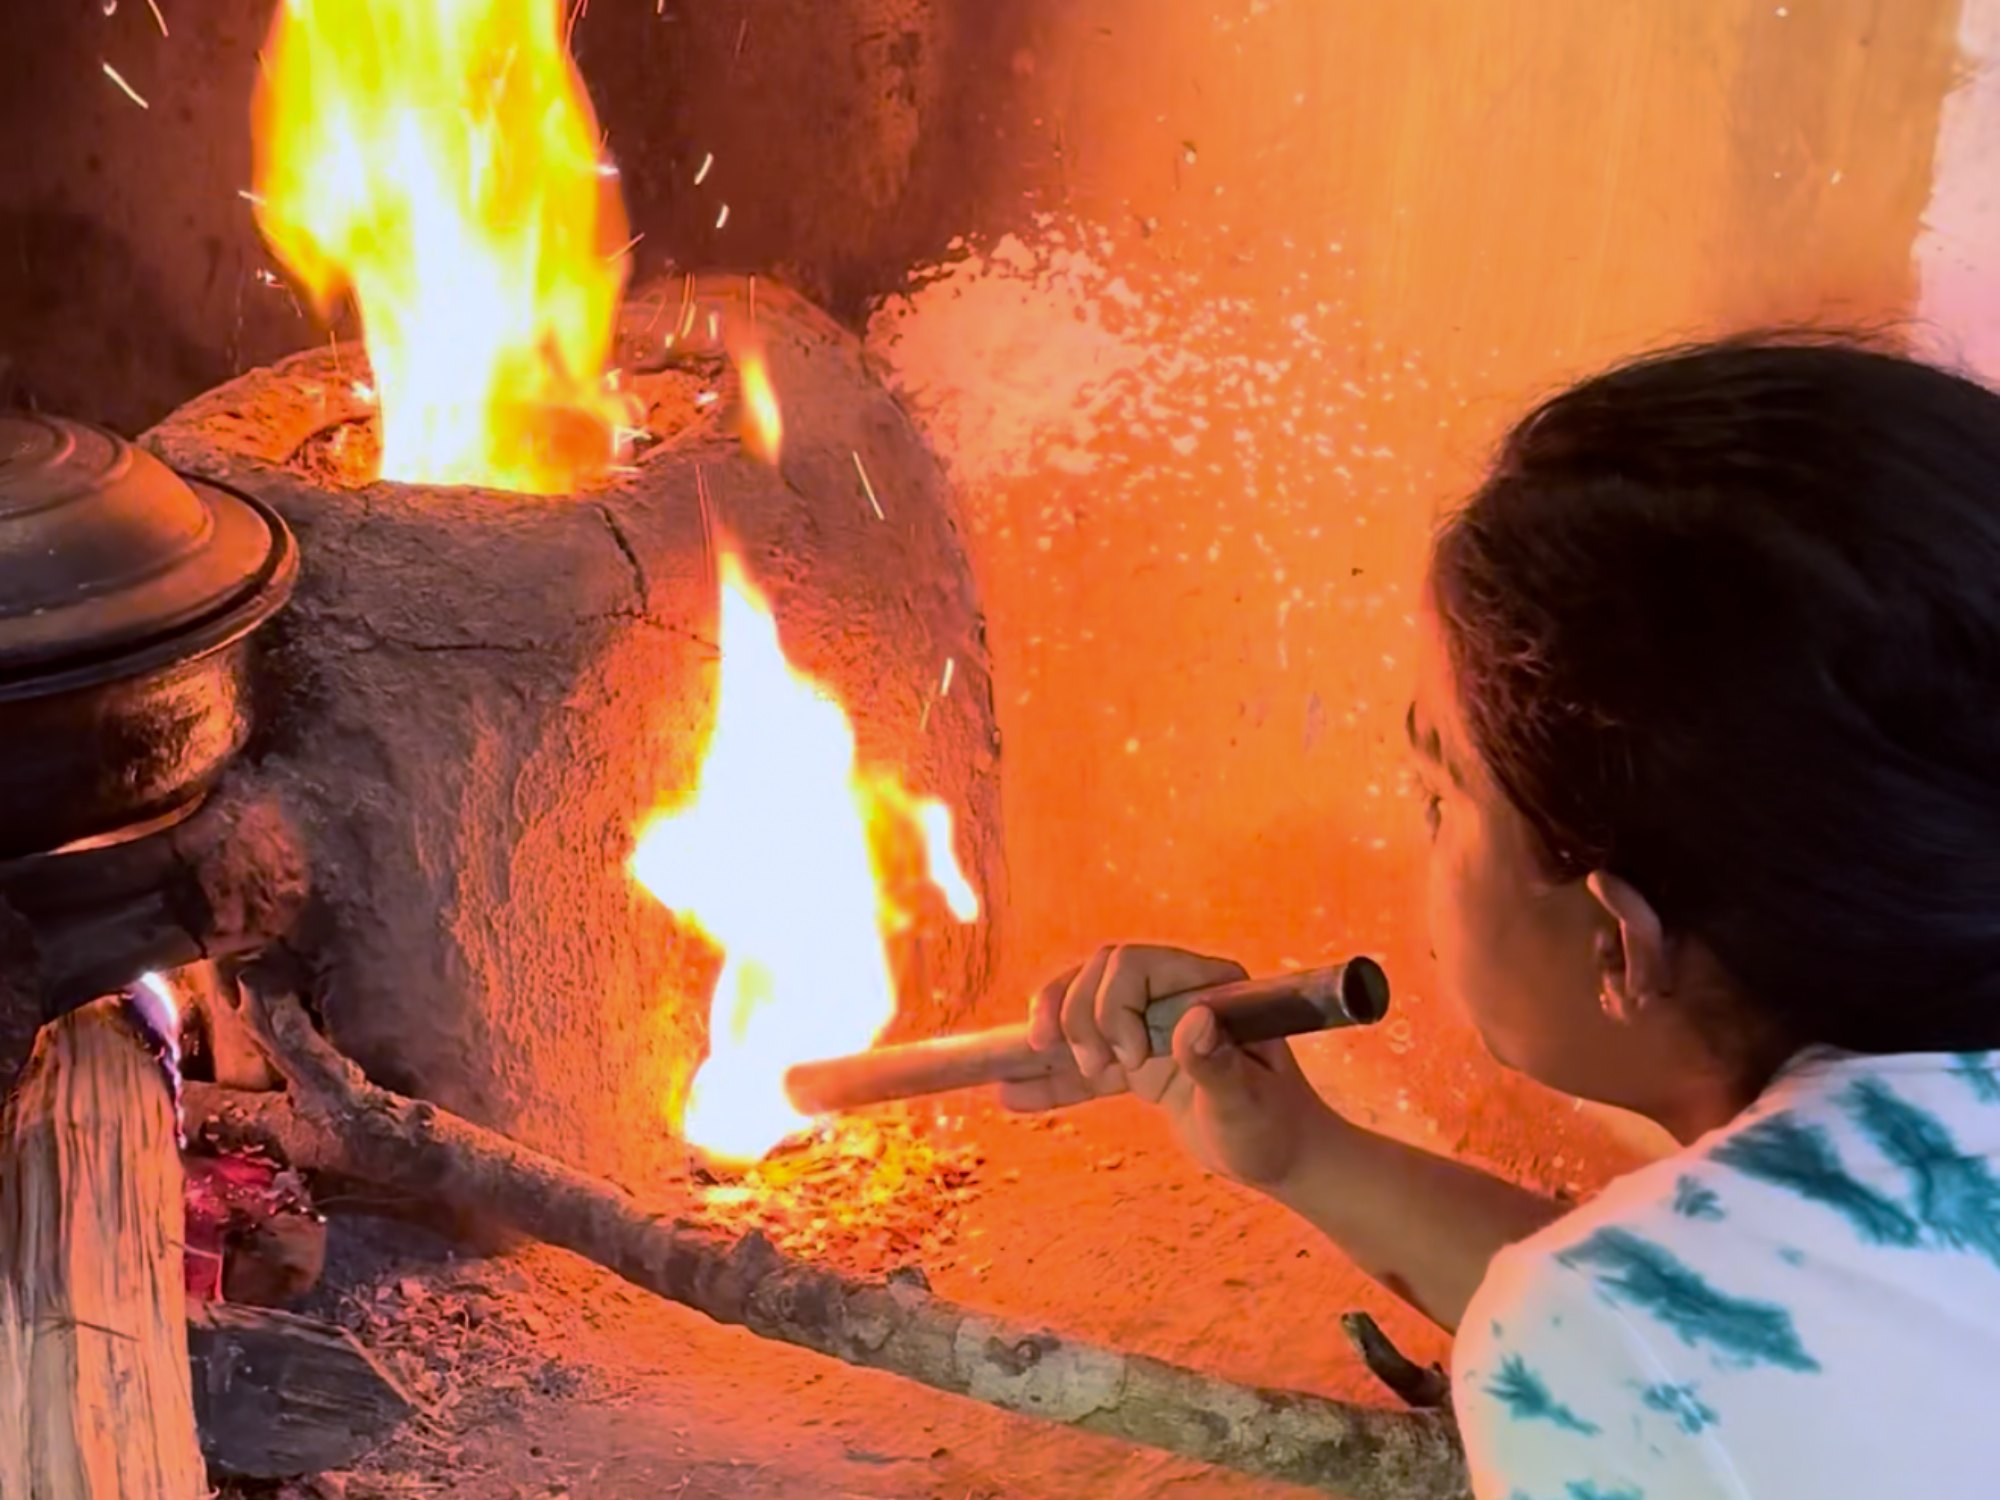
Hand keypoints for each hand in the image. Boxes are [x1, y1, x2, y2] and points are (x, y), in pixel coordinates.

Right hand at [998, 944, 1337, 1189]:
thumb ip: (1216, 1062)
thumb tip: (1192, 1021)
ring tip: (1018, 1065)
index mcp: (1208, 987)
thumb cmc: (1276, 1128)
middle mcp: (1176, 996)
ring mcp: (1152, 1028)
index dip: (1113, 1004)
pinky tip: (1010, 1095)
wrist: (1283, 1158)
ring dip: (1050, 1034)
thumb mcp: (1247, 1102)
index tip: (1128, 1061)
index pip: (1133, 964)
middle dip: (1078, 1018)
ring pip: (1081, 1010)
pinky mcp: (1138, 1063)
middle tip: (1097, 1070)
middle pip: (1097, 978)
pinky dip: (1049, 1078)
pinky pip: (1083, 1062)